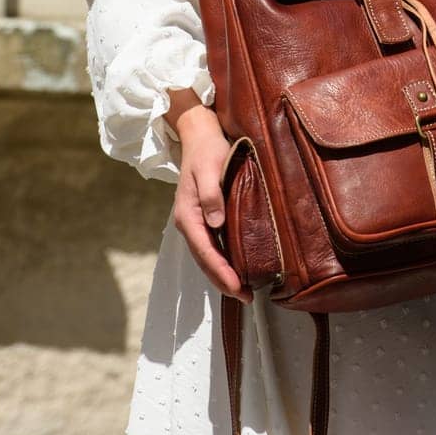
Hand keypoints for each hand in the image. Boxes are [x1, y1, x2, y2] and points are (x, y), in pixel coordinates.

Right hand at [169, 99, 253, 304]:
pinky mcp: (206, 218)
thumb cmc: (207, 151)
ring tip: (244, 291)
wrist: (199, 136)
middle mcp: (190, 223)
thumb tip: (216, 224)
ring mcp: (197, 222)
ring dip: (224, 275)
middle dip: (223, 281)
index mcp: (188, 215)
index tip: (237, 287)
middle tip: (247, 298)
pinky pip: (213, 246)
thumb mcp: (210, 168)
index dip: (221, 272)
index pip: (205, 251)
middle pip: (205, 260)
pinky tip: (238, 268)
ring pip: (208, 256)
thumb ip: (212, 195)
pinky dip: (224, 261)